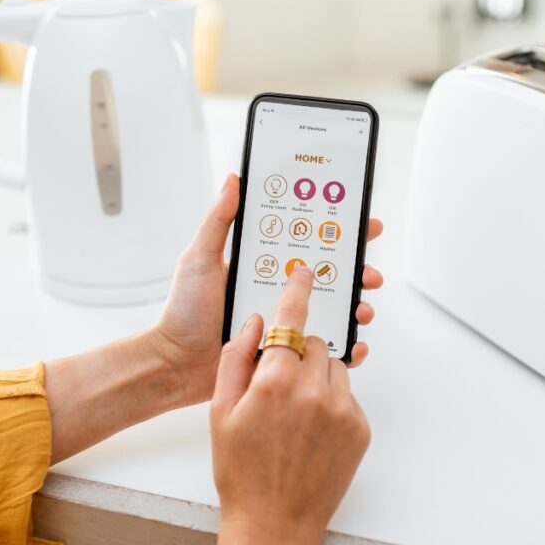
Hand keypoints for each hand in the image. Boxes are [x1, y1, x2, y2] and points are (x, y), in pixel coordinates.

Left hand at [151, 173, 383, 406]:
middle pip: (330, 275)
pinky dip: (347, 348)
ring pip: (334, 310)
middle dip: (357, 271)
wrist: (176, 363)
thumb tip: (235, 180)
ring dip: (356, 307)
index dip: (338, 232)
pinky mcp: (287, 353)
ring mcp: (286, 323)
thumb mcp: (200, 259)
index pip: (308, 242)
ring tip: (361, 309)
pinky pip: (323, 350)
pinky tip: (355, 345)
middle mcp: (279, 291)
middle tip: (368, 271)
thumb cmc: (184, 311)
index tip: (362, 223)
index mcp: (265, 265)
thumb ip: (219, 221)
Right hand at [211, 266, 370, 544]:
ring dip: (316, 377)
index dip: (298, 290)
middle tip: (278, 383)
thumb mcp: (220, 411)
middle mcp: (314, 391)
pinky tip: (309, 429)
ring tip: (293, 412)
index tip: (305, 273)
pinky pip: (347, 395)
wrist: (273, 522)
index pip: (293, 319)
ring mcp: (342, 410)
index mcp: (275, 382)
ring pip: (334, 368)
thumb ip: (236, 358)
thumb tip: (255, 322)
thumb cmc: (242, 472)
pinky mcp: (360, 428)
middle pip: (315, 344)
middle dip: (298, 353)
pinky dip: (331, 401)